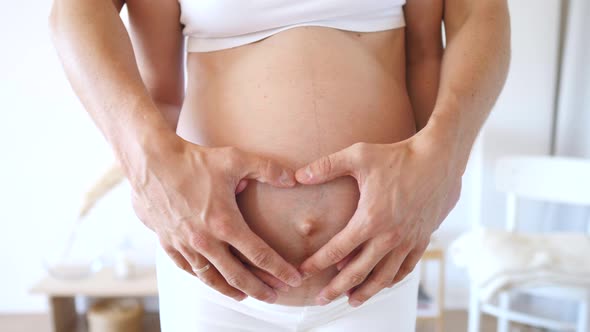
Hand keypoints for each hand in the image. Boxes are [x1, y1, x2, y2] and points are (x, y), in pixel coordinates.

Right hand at [131, 137, 302, 302]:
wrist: (151, 161)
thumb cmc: (195, 160)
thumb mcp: (235, 159)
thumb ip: (267, 169)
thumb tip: (293, 178)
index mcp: (225, 224)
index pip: (260, 255)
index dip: (280, 270)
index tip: (294, 280)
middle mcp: (206, 240)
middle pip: (238, 275)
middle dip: (260, 289)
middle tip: (275, 297)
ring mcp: (185, 244)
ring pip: (212, 278)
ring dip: (231, 290)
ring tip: (246, 296)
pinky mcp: (168, 242)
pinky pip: (188, 269)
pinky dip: (204, 278)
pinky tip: (212, 280)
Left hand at [295, 133, 462, 306]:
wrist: (439, 159)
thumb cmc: (398, 156)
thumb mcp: (358, 156)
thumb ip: (325, 167)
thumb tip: (297, 176)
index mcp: (370, 219)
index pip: (337, 249)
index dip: (317, 263)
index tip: (303, 272)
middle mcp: (389, 236)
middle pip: (358, 272)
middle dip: (337, 288)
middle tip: (321, 300)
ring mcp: (408, 240)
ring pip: (384, 277)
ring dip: (366, 291)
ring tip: (352, 300)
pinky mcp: (423, 239)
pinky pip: (406, 268)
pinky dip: (392, 280)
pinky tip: (383, 284)